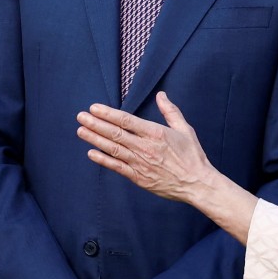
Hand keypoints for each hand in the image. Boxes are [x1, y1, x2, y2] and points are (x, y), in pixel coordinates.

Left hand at [77, 94, 216, 205]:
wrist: (197, 184)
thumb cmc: (192, 155)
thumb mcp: (185, 129)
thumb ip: (170, 111)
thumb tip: (162, 94)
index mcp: (155, 133)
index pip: (126, 120)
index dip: (108, 114)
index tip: (94, 108)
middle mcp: (145, 147)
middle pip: (115, 133)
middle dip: (95, 124)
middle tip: (80, 116)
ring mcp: (140, 163)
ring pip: (113, 149)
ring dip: (95, 139)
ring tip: (81, 130)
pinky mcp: (139, 177)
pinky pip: (117, 167)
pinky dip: (103, 160)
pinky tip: (91, 153)